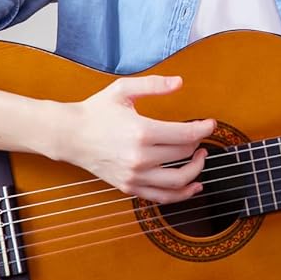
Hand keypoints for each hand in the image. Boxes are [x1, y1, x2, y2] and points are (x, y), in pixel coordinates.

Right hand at [51, 74, 214, 203]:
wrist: (70, 135)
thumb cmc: (96, 111)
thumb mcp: (123, 90)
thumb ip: (153, 85)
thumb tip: (179, 82)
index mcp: (142, 131)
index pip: (186, 134)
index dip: (204, 129)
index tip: (210, 124)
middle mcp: (140, 157)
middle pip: (184, 154)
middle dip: (199, 144)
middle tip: (202, 137)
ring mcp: (134, 175)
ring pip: (178, 182)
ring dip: (196, 171)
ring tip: (201, 159)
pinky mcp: (128, 186)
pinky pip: (161, 197)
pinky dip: (181, 194)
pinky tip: (192, 186)